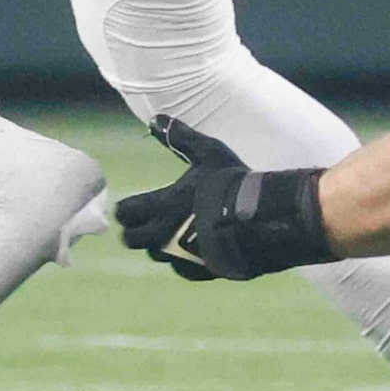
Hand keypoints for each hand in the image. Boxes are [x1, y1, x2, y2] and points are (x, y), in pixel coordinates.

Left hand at [114, 115, 332, 281]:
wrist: (264, 222)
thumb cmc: (233, 183)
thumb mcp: (208, 152)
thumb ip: (180, 137)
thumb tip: (155, 118)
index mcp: (163, 205)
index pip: (126, 212)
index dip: (125, 208)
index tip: (130, 204)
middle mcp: (165, 235)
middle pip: (132, 240)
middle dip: (134, 230)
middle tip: (144, 220)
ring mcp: (182, 257)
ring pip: (155, 255)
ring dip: (158, 244)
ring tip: (171, 231)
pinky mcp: (200, 272)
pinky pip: (180, 268)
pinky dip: (182, 259)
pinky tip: (193, 246)